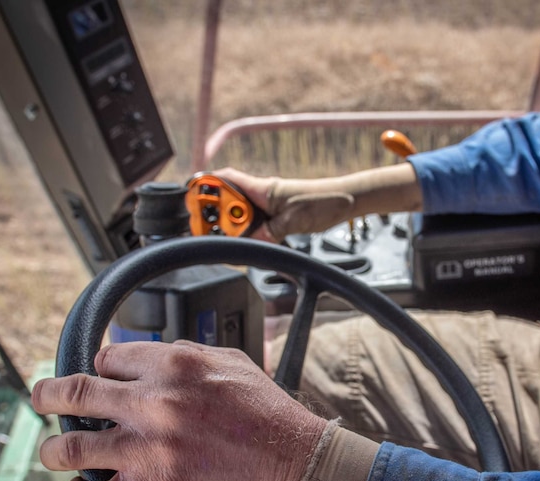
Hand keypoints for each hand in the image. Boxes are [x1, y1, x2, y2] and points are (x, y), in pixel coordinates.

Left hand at [32, 340, 327, 480]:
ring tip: (55, 454)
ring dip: (54, 452)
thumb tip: (150, 352)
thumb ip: (185, 351)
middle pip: (73, 392)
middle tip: (41, 400)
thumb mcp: (230, 361)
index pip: (108, 358)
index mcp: (173, 365)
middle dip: (47, 395)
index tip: (97, 379)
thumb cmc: (268, 413)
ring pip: (71, 447)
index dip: (98, 368)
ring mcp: (148, 448)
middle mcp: (153, 402)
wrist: (294, 461)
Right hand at [214, 164, 421, 242]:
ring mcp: (267, 205)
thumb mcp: (293, 222)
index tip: (193, 200)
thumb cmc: (324, 202)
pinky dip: (247, 233)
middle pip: (227, 200)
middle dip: (215, 213)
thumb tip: (251, 242)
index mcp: (262, 188)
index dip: (205, 187)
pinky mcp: (275, 216)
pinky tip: (248, 242)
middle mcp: (261, 194)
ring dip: (232, 226)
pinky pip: (254, 225)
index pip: (225, 180)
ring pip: (239, 214)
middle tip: (208, 229)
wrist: (346, 202)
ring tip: (226, 238)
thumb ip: (269, 233)